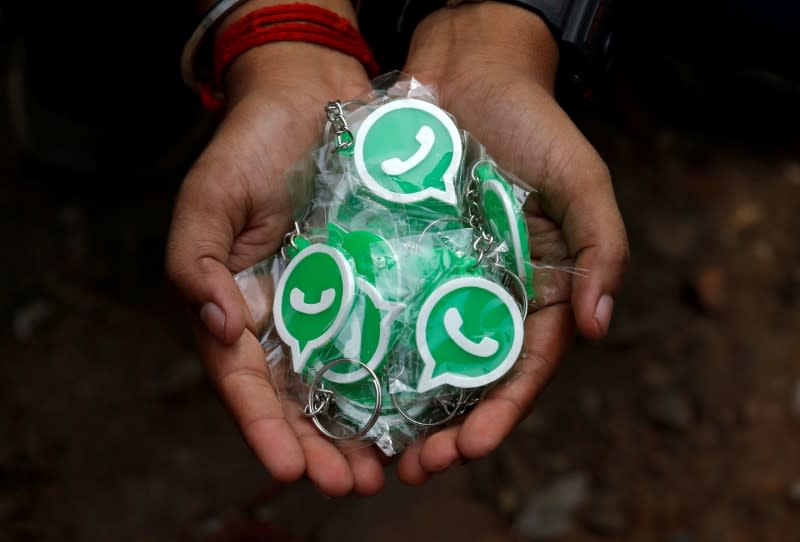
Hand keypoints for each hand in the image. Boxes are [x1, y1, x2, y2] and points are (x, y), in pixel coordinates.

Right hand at [166, 8, 388, 493]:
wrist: (310, 96)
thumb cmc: (251, 146)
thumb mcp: (210, 198)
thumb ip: (195, 262)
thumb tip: (221, 328)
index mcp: (240, 307)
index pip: (246, 383)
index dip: (264, 428)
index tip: (290, 468)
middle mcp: (289, 317)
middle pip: (300, 399)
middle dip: (321, 447)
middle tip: (351, 484)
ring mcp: (336, 302)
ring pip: (347, 381)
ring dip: (363, 429)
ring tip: (387, 468)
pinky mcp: (378, 282)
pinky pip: (388, 336)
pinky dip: (399, 377)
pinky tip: (422, 410)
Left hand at [395, 2, 628, 483]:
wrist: (468, 73)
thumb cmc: (532, 125)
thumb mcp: (580, 181)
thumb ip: (600, 248)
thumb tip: (599, 326)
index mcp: (542, 289)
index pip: (526, 366)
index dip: (502, 412)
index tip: (472, 448)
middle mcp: (492, 295)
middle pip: (473, 378)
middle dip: (450, 430)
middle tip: (416, 468)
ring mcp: (445, 280)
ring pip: (427, 359)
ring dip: (406, 410)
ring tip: (379, 451)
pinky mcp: (403, 259)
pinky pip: (389, 312)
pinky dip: (375, 354)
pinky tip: (349, 387)